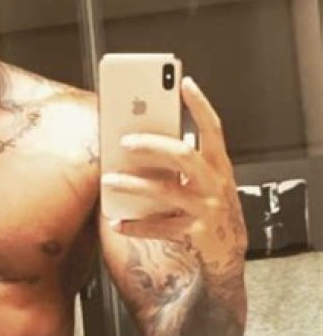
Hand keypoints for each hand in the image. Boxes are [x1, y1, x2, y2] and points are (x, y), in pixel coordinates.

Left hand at [101, 77, 246, 261]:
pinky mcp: (195, 233)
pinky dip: (135, 225)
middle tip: (124, 141)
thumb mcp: (202, 181)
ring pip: (164, 191)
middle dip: (152, 145)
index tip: (185, 83)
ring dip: (133, 185)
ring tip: (108, 180)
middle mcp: (215, 184)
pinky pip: (159, 227)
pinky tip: (117, 221)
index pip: (213, 128)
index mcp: (218, 165)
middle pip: (183, 155)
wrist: (227, 252)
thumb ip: (179, 161)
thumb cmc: (208, 207)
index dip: (200, 105)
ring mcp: (207, 209)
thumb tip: (139, 139)